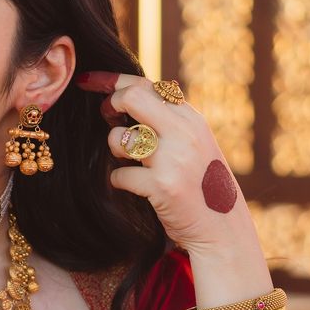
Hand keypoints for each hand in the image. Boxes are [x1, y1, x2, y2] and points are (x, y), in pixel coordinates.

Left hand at [76, 71, 252, 254]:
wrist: (222, 228)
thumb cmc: (202, 185)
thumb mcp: (194, 144)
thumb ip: (169, 120)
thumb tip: (129, 93)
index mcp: (191, 118)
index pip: (145, 84)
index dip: (111, 81)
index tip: (87, 81)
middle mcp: (184, 132)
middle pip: (131, 97)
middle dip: (111, 106)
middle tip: (109, 118)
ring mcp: (173, 159)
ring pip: (119, 137)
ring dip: (115, 149)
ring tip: (129, 160)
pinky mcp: (162, 186)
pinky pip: (118, 175)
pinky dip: (119, 181)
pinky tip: (134, 187)